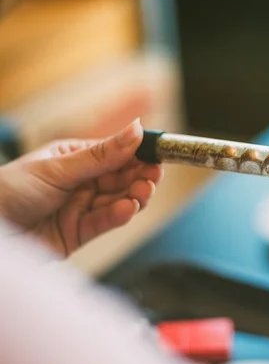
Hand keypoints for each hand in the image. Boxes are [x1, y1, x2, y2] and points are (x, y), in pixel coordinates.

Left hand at [0, 119, 162, 256]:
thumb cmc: (7, 191)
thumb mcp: (59, 167)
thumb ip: (102, 155)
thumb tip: (137, 129)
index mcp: (73, 158)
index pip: (114, 154)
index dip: (138, 154)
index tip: (158, 155)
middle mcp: (79, 182)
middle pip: (120, 179)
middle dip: (139, 177)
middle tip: (153, 176)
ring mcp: (79, 208)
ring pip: (117, 201)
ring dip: (133, 196)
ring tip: (143, 193)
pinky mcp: (78, 233)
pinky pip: (104, 222)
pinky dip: (118, 215)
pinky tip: (127, 209)